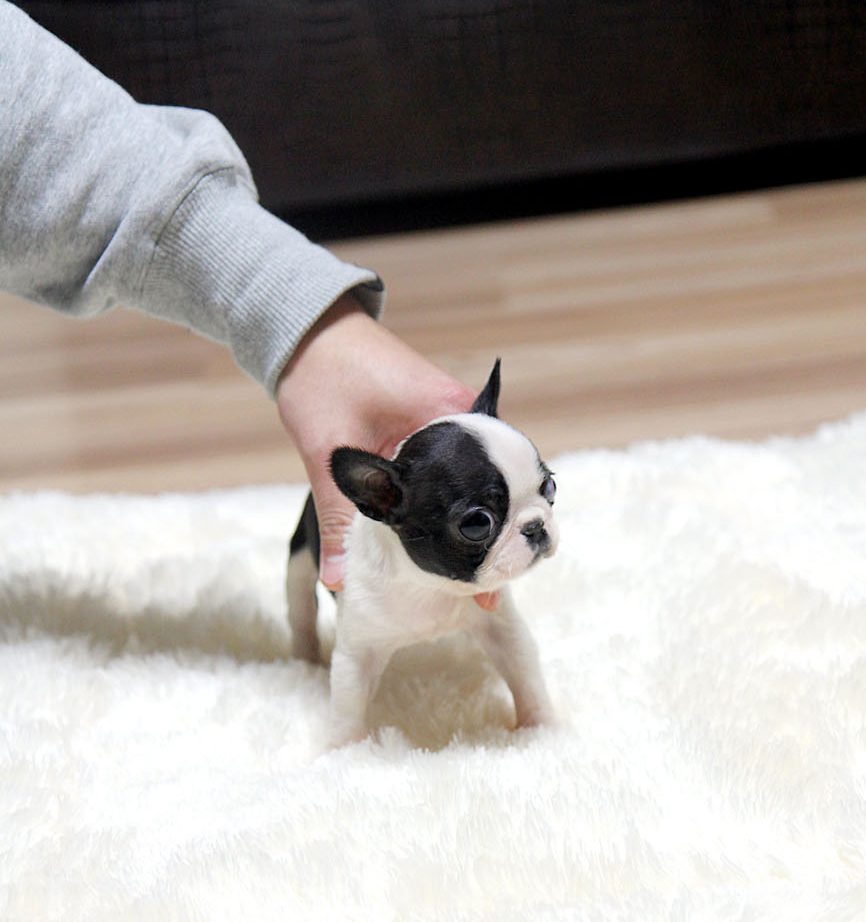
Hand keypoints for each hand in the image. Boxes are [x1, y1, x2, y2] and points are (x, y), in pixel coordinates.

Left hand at [276, 296, 474, 590]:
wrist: (308, 328)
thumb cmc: (321, 376)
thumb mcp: (327, 452)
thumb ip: (337, 520)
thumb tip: (341, 582)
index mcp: (454, 414)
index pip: (501, 482)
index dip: (496, 539)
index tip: (492, 585)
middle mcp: (466, 413)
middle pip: (496, 487)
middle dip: (490, 540)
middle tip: (486, 593)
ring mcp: (455, 416)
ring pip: (479, 481)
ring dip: (474, 522)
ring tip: (473, 577)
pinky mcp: (438, 420)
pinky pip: (459, 468)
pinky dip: (454, 500)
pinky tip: (445, 537)